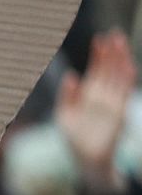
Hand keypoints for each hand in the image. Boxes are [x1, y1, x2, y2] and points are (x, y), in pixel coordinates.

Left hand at [56, 30, 135, 194]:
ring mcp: (113, 104)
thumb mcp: (65, 115)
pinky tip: (129, 66)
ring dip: (120, 61)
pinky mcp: (119, 114)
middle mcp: (103, 96)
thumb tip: (70, 75)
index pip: (97, 70)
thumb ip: (67, 96)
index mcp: (89, 95)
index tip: (100, 39)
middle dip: (112, 53)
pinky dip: (127, 80)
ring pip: (118, 78)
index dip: (99, 56)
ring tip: (121, 44)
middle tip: (114, 34)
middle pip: (109, 70)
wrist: (85, 160)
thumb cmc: (74, 137)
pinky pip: (124, 94)